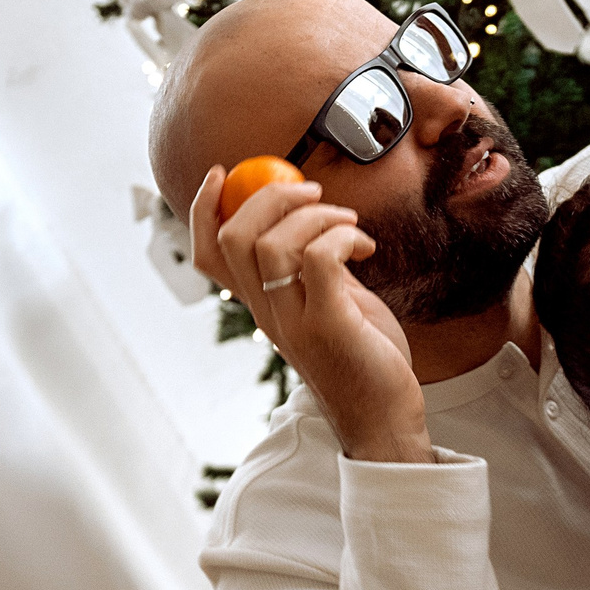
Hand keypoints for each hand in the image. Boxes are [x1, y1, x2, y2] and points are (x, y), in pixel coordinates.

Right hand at [191, 166, 431, 462]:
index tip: (222, 173)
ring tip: (349, 223)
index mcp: (259, 306)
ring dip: (316, 215)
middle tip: (313, 192)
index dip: (203, 208)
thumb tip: (314, 219)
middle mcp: (265, 313)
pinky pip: (319, 258)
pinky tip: (366, 247)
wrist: (385, 416)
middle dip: (271, 195)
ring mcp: (292, 321)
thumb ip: (313, 266)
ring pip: (272, 244)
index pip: (208, 253)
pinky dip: (343, 236)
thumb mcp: (331, 301)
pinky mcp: (326, 324)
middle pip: (235, 236)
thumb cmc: (364, 357)